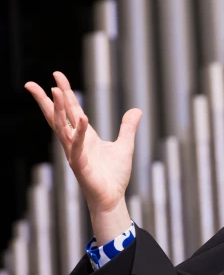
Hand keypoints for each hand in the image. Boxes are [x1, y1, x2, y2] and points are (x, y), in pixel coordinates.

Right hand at [25, 72, 141, 240]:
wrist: (112, 198)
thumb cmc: (114, 175)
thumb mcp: (125, 146)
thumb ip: (128, 127)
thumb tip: (136, 110)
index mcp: (84, 136)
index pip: (71, 110)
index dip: (65, 93)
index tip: (56, 76)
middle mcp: (75, 142)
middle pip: (58, 116)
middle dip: (49, 99)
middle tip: (36, 82)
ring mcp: (75, 153)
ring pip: (62, 128)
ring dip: (58, 110)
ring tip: (55, 91)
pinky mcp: (80, 165)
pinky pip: (77, 146)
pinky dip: (79, 133)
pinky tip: (82, 119)